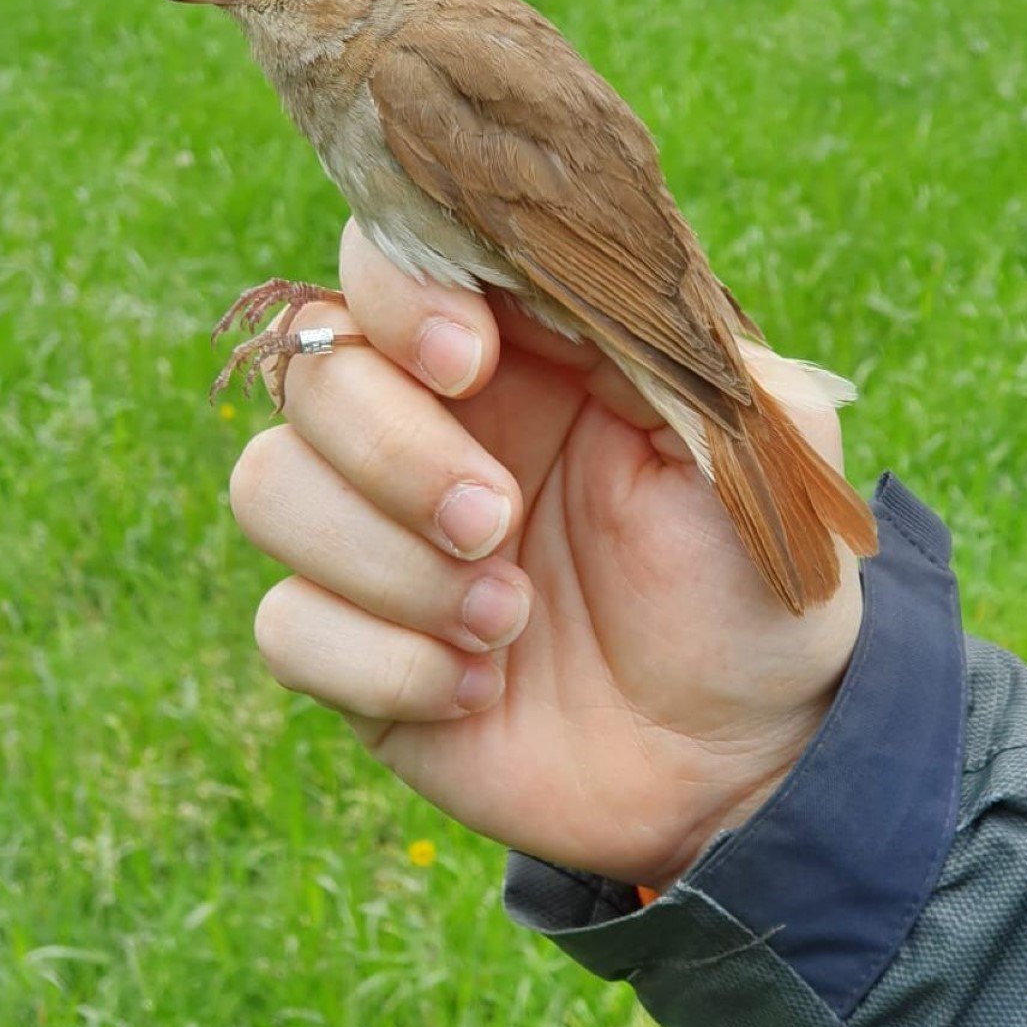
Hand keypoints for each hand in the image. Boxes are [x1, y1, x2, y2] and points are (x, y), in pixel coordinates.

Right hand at [230, 221, 862, 889]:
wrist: (731, 762)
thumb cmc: (750, 597)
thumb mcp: (758, 456)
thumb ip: (683, 349)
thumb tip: (561, 287)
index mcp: (520, 360)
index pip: (388, 264)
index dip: (401, 296)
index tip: (471, 364)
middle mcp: (428, 432)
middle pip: (311, 372)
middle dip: (395, 451)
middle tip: (497, 521)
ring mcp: (377, 539)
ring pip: (269, 486)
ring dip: (385, 564)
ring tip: (507, 620)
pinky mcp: (350, 645)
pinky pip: (284, 625)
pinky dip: (380, 664)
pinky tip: (480, 692)